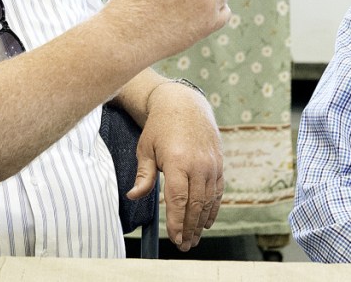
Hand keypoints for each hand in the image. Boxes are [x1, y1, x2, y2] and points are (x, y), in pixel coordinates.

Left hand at [127, 82, 223, 250]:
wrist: (185, 104)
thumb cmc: (160, 127)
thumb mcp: (146, 148)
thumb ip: (143, 175)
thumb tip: (132, 197)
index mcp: (178, 161)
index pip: (178, 199)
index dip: (177, 222)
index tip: (175, 238)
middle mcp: (198, 164)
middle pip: (195, 205)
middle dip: (190, 228)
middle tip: (184, 245)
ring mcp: (211, 164)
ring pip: (208, 201)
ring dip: (201, 223)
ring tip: (194, 238)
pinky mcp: (218, 163)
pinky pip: (218, 191)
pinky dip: (213, 208)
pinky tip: (207, 221)